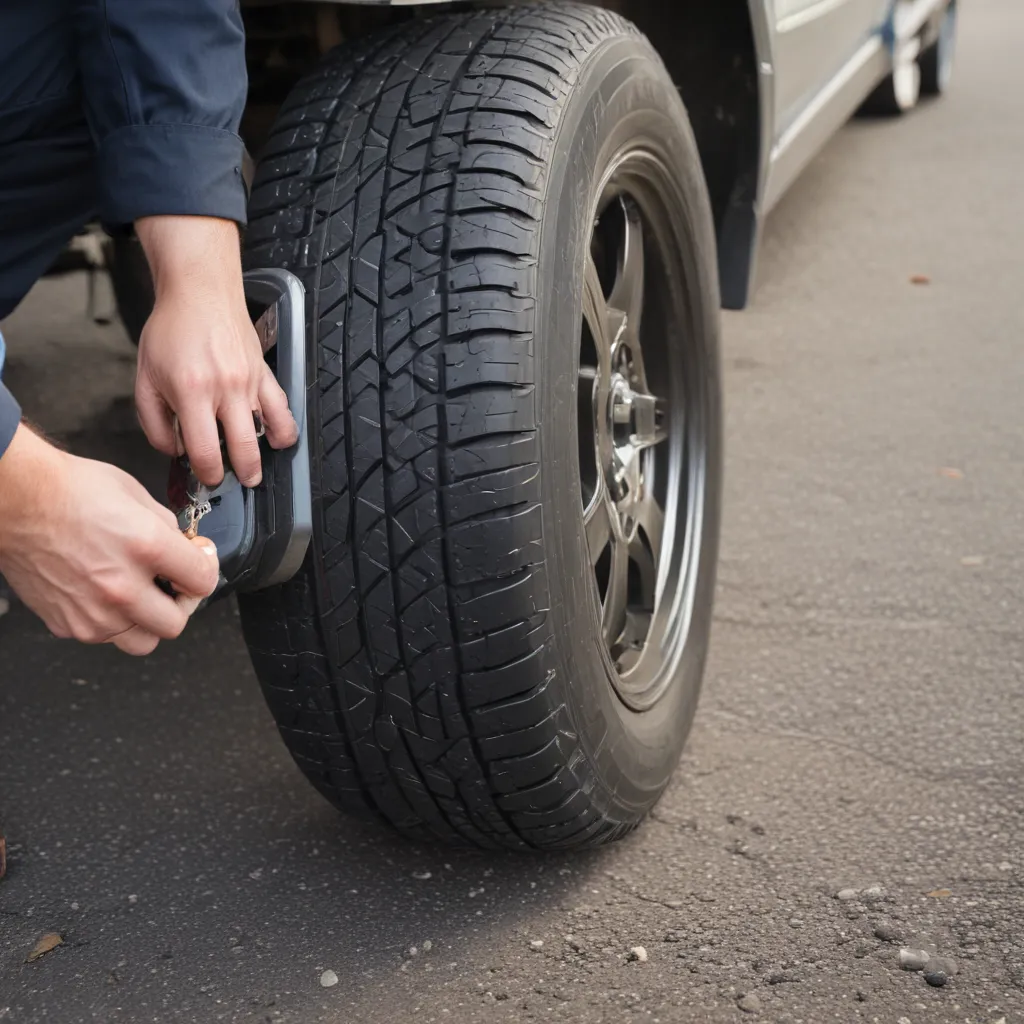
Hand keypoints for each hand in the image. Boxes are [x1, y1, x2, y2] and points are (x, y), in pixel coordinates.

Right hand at [0, 426, 219, 655]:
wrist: (16, 500)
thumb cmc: (70, 490)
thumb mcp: (136, 495)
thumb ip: (167, 528)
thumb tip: (185, 547)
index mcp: (147, 547)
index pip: (203, 581)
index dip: (207, 568)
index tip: (200, 560)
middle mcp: (122, 586)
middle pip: (176, 623)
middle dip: (181, 601)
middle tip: (173, 584)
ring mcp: (93, 611)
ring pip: (143, 641)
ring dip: (148, 621)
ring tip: (140, 596)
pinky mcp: (68, 624)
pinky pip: (105, 637)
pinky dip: (112, 621)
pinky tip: (105, 594)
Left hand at [133, 216, 297, 487]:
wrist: (200, 292)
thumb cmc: (172, 330)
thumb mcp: (145, 377)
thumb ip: (153, 421)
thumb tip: (173, 450)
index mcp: (192, 392)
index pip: (205, 450)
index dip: (207, 473)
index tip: (207, 477)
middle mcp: (225, 388)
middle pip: (243, 448)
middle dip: (242, 473)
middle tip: (238, 481)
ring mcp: (249, 381)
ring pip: (270, 430)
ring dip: (266, 456)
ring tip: (258, 468)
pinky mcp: (264, 372)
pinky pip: (283, 407)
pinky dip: (284, 428)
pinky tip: (279, 439)